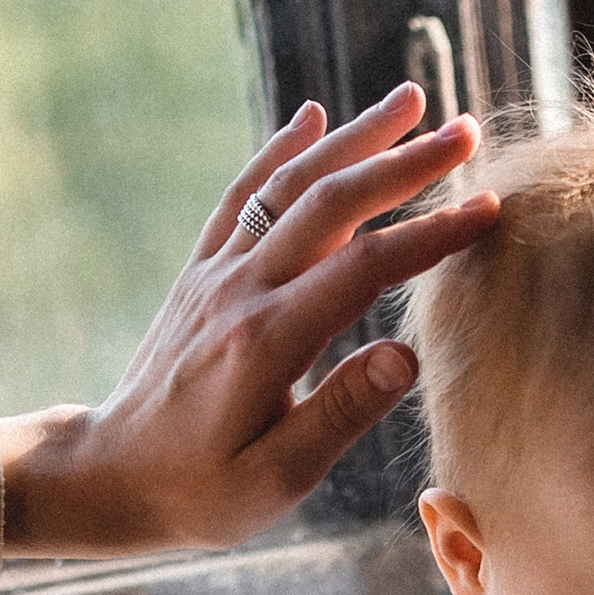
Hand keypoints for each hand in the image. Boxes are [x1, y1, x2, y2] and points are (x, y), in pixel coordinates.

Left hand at [0, 83, 500, 553]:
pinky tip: (311, 117)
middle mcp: (240, 291)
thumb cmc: (199, 492)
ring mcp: (216, 275)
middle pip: (331, 204)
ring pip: (288, 185)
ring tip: (409, 102)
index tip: (487, 212)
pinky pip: (241, 195)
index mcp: (268, 341)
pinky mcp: (200, 274)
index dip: (430, 235)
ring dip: (352, 138)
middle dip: (403, 163)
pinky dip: (279, 149)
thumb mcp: (277, 478)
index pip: (364, 268)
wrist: (106, 477)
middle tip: (465, 132)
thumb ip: (341, 413)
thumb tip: (406, 355)